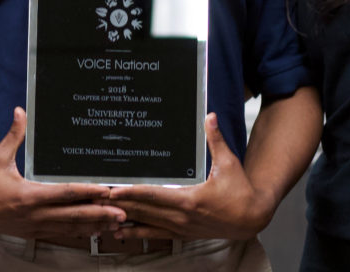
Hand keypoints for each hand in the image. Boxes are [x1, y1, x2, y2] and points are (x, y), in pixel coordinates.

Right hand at [0, 107, 124, 238]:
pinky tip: (93, 230)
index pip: (65, 194)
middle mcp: (35, 214)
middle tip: (122, 213)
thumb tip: (20, 112)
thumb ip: (13, 135)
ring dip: (93, 225)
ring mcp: (35, 225)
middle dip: (99, 214)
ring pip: (70, 228)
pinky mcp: (33, 231)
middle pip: (73, 215)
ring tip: (115, 223)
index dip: (88, 193)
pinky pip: (60, 233)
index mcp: (28, 195)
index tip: (106, 191)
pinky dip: (78, 232)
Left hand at [107, 113, 275, 240]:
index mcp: (191, 200)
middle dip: (120, 205)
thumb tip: (209, 117)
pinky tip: (122, 232)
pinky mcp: (182, 233)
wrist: (252, 218)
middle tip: (98, 199)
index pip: (154, 196)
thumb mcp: (229, 164)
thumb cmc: (241, 192)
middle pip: (144, 210)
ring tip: (102, 217)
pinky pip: (156, 233)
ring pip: (147, 223)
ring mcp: (181, 227)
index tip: (113, 191)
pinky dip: (138, 232)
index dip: (132, 193)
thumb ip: (216, 140)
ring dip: (125, 219)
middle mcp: (182, 217)